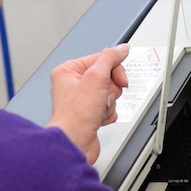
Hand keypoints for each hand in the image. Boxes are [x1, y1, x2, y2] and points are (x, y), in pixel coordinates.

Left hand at [47, 45, 129, 163]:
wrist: (75, 142)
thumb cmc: (76, 115)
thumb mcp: (96, 78)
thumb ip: (110, 59)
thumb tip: (121, 49)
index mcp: (69, 70)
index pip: (101, 60)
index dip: (113, 70)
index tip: (119, 79)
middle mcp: (73, 84)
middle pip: (107, 77)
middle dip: (111, 89)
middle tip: (104, 96)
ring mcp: (82, 99)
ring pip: (109, 93)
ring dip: (109, 103)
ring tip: (98, 109)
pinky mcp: (89, 113)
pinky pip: (108, 107)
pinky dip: (108, 113)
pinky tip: (98, 118)